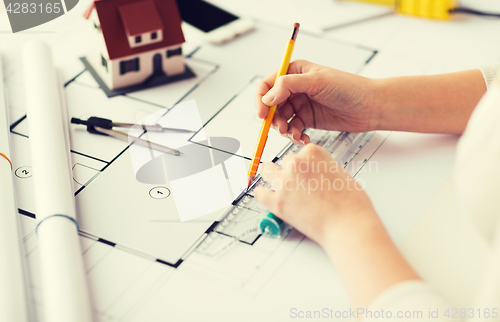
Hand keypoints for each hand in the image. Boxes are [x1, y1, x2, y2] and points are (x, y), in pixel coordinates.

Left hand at [253, 144, 376, 245]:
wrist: (349, 226)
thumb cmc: (351, 204)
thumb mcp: (340, 174)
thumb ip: (322, 169)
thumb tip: (314, 174)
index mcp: (313, 152)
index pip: (299, 154)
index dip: (303, 166)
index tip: (305, 174)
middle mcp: (296, 163)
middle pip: (284, 162)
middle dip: (289, 172)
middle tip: (296, 185)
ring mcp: (284, 182)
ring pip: (266, 171)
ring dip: (272, 178)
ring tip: (278, 187)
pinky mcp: (277, 202)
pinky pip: (259, 193)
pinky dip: (263, 195)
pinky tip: (268, 198)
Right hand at [255, 60, 376, 144]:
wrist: (370, 106)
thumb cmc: (348, 88)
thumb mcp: (317, 81)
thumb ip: (288, 86)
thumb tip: (266, 97)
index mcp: (294, 72)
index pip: (267, 84)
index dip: (261, 99)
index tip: (262, 114)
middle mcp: (295, 88)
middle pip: (271, 105)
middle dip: (273, 119)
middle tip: (282, 129)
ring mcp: (301, 105)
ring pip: (280, 119)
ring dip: (284, 130)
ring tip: (295, 135)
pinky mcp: (308, 119)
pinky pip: (292, 129)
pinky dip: (294, 136)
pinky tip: (303, 138)